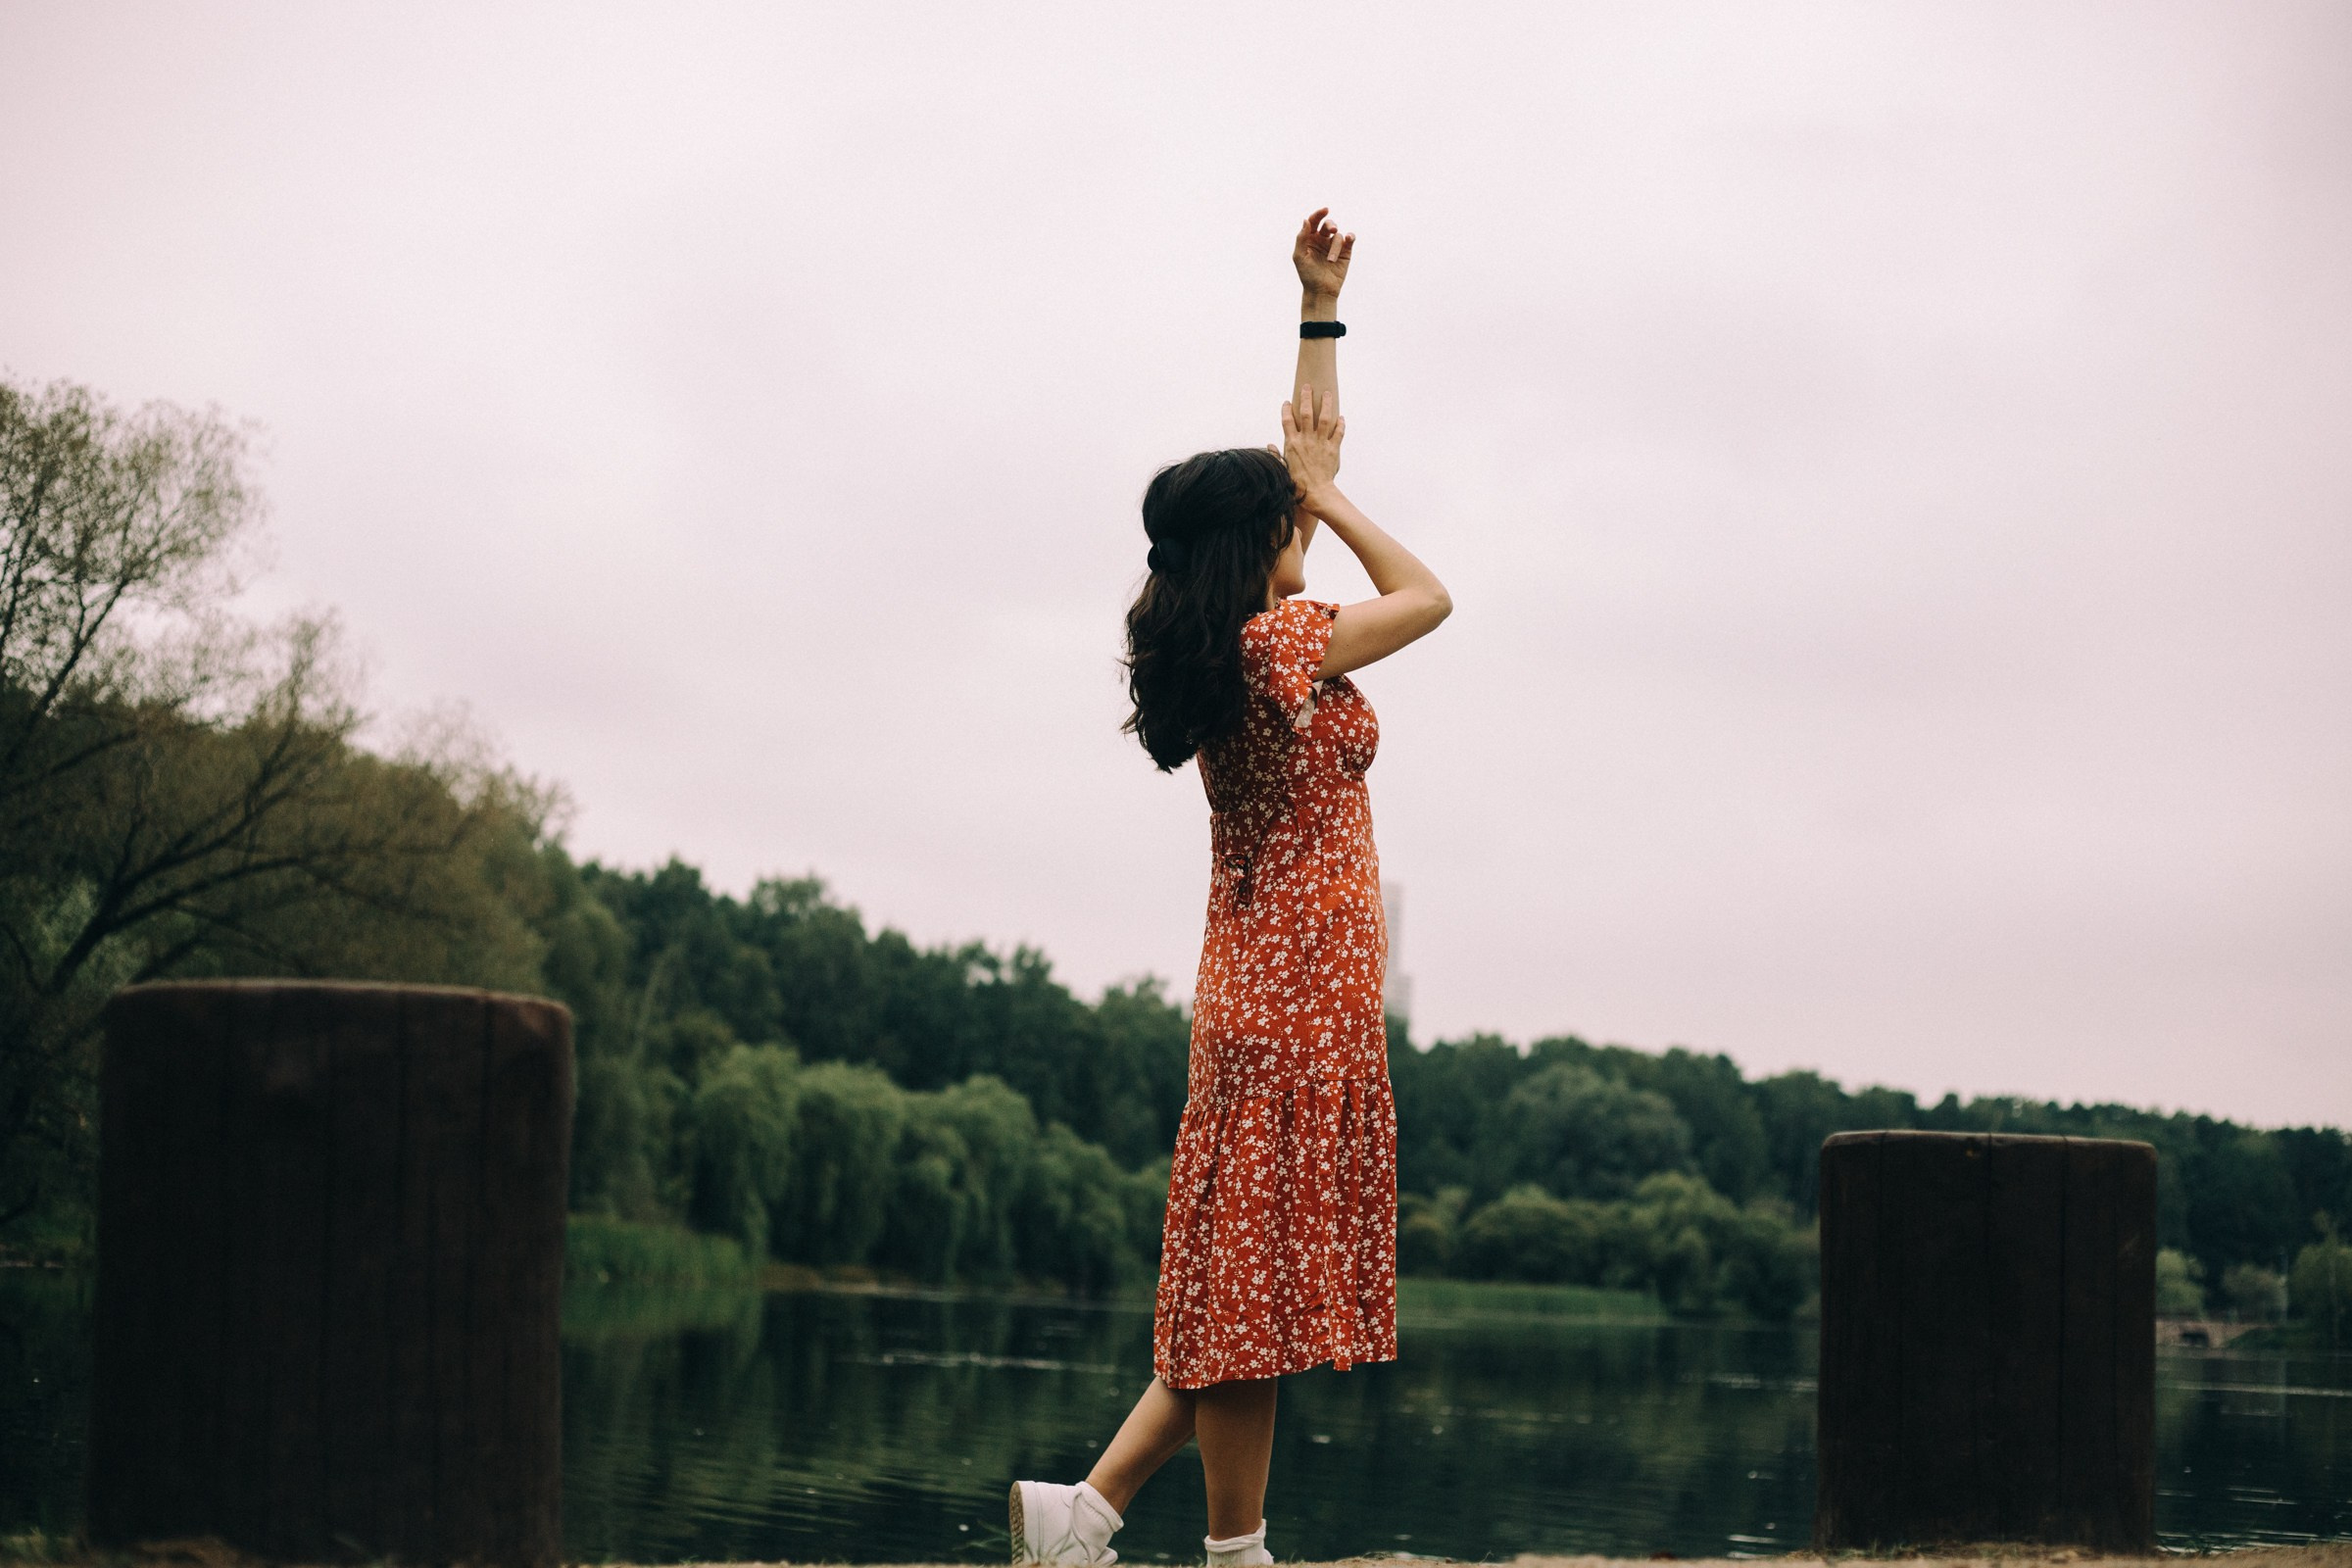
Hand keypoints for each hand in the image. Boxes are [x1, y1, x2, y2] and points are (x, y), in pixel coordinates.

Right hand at [1280, 387, 1344, 509]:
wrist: (1316, 493)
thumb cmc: (1297, 484)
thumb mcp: (1282, 468)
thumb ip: (1276, 455)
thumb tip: (1270, 445)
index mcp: (1292, 443)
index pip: (1287, 421)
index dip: (1286, 410)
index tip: (1287, 402)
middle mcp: (1306, 440)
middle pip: (1306, 413)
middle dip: (1306, 397)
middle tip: (1308, 386)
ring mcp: (1320, 443)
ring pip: (1324, 418)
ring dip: (1326, 404)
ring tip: (1328, 394)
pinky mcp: (1333, 449)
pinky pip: (1338, 433)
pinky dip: (1340, 425)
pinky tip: (1341, 418)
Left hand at [1292, 207, 1353, 300]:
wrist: (1321, 291)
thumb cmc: (1308, 275)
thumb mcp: (1300, 257)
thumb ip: (1301, 238)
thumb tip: (1306, 220)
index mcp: (1310, 239)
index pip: (1314, 221)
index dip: (1318, 214)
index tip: (1325, 210)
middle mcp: (1322, 240)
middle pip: (1328, 224)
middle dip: (1330, 225)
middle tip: (1332, 230)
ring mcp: (1334, 245)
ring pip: (1338, 235)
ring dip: (1335, 247)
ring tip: (1331, 260)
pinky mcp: (1346, 251)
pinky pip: (1350, 238)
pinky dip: (1350, 236)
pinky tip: (1349, 238)